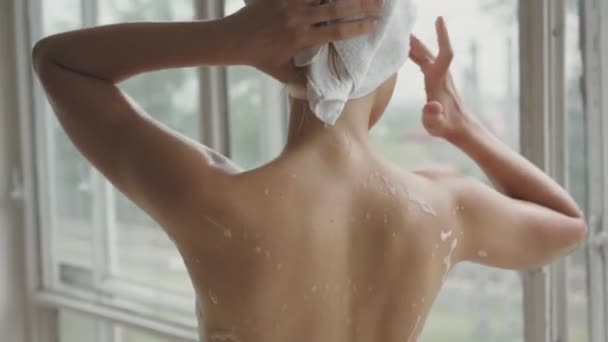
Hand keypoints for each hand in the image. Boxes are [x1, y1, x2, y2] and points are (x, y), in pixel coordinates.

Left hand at [227, 0, 382, 84]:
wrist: (232, 39)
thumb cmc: (259, 59)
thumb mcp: (283, 74)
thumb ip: (303, 81)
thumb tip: (323, 89)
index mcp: (302, 39)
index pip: (337, 33)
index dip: (358, 28)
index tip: (375, 24)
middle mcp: (298, 19)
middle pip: (337, 9)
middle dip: (362, 6)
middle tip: (381, 4)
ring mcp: (289, 3)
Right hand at [409, 17, 475, 139]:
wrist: (460, 128)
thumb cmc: (446, 126)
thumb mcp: (436, 125)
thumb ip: (432, 116)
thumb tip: (432, 106)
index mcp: (440, 81)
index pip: (444, 53)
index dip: (442, 36)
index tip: (439, 19)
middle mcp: (441, 75)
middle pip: (430, 52)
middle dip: (417, 40)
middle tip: (401, 30)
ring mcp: (440, 77)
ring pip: (427, 56)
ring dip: (415, 46)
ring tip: (401, 38)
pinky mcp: (437, 80)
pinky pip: (426, 62)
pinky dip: (417, 55)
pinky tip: (408, 54)